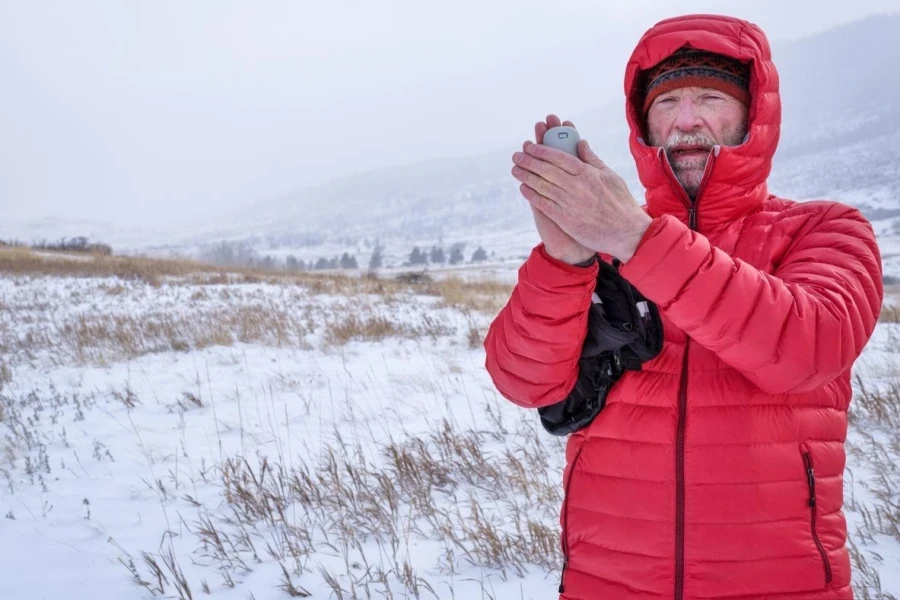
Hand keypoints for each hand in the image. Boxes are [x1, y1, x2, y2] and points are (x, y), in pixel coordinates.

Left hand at [511, 127, 650, 261]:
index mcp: (588, 173)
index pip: (559, 157)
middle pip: (547, 169)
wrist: (626, 232)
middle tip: (517, 155)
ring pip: (542, 185)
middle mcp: (577, 186)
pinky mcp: (566, 219)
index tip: (530, 146)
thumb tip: (580, 142)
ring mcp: (570, 203)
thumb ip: (592, 159)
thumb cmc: (620, 203)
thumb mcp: (610, 176)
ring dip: (526, 176)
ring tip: (515, 168)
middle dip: (529, 160)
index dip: (542, 150)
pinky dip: (532, 195)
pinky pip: (544, 204)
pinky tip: (523, 188)